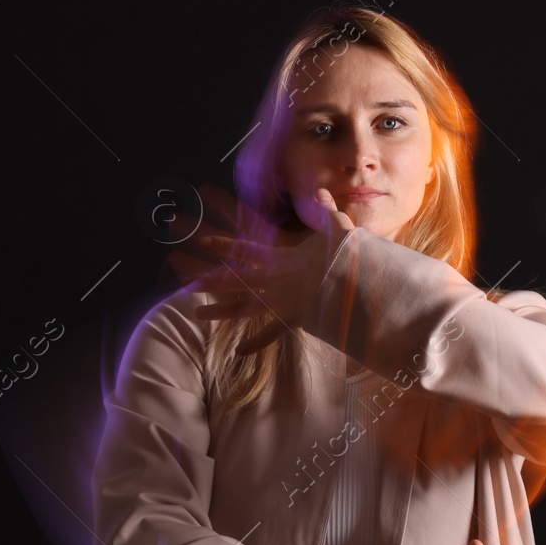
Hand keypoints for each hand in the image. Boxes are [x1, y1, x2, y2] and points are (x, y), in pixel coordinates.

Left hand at [183, 183, 356, 355]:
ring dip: (221, 312)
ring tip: (198, 315)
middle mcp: (275, 282)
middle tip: (186, 282)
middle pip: (236, 281)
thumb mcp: (339, 232)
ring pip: (243, 309)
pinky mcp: (292, 320)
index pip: (246, 250)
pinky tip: (239, 352)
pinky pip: (271, 334)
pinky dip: (256, 343)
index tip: (203, 242)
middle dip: (210, 280)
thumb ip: (325, 214)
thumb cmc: (348, 262)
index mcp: (281, 260)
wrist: (359, 293)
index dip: (224, 246)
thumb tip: (321, 191)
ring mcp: (281, 303)